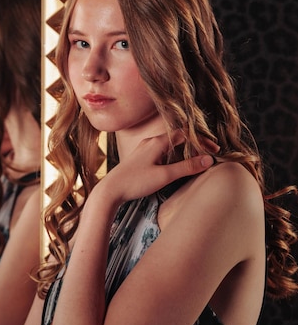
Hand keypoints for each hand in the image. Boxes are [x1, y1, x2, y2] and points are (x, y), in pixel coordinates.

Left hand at [98, 131, 216, 204]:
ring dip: (184, 149)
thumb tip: (208, 159)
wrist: (109, 190)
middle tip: (209, 154)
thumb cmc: (135, 182)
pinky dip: (174, 154)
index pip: (185, 134)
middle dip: (195, 144)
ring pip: (170, 144)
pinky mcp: (140, 158)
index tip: (214, 150)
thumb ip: (187, 167)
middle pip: (178, 136)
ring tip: (197, 158)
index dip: (201, 140)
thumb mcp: (164, 176)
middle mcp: (151, 141)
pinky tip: (176, 164)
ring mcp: (144, 149)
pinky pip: (162, 150)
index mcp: (157, 142)